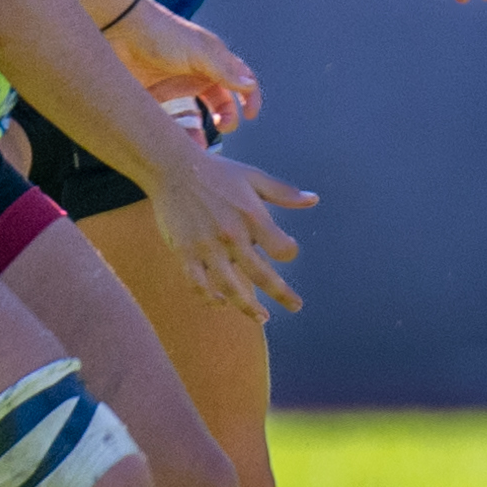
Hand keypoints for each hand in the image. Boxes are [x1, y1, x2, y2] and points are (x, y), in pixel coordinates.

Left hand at [113, 3, 261, 132]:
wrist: (119, 30)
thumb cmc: (162, 33)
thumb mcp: (199, 50)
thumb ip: (225, 70)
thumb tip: (250, 86)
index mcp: (212, 61)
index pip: (240, 81)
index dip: (250, 98)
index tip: (251, 115)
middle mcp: (196, 76)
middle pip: (220, 104)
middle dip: (227, 118)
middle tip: (224, 127)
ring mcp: (175, 89)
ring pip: (196, 118)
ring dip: (200, 133)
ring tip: (198, 145)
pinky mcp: (155, 100)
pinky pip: (171, 122)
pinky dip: (177, 135)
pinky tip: (177, 142)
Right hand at [145, 146, 317, 318]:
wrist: (173, 168)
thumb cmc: (217, 172)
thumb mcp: (254, 177)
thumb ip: (283, 193)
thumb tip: (313, 200)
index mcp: (251, 215)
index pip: (281, 248)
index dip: (288, 252)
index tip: (288, 252)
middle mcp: (231, 235)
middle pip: (261, 275)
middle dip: (282, 294)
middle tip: (295, 306)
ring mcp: (207, 247)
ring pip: (230, 287)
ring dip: (248, 306)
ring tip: (261, 318)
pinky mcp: (185, 253)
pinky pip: (198, 284)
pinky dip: (210, 297)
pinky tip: (220, 302)